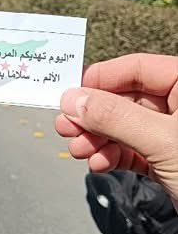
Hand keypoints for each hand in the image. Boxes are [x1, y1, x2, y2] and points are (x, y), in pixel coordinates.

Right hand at [55, 53, 177, 204]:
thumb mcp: (162, 141)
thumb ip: (116, 117)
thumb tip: (74, 99)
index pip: (137, 68)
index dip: (101, 80)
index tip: (70, 96)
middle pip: (125, 98)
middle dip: (94, 115)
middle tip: (65, 128)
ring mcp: (174, 134)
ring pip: (124, 127)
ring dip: (98, 139)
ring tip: (79, 151)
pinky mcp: (169, 161)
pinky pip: (132, 150)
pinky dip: (113, 156)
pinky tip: (99, 165)